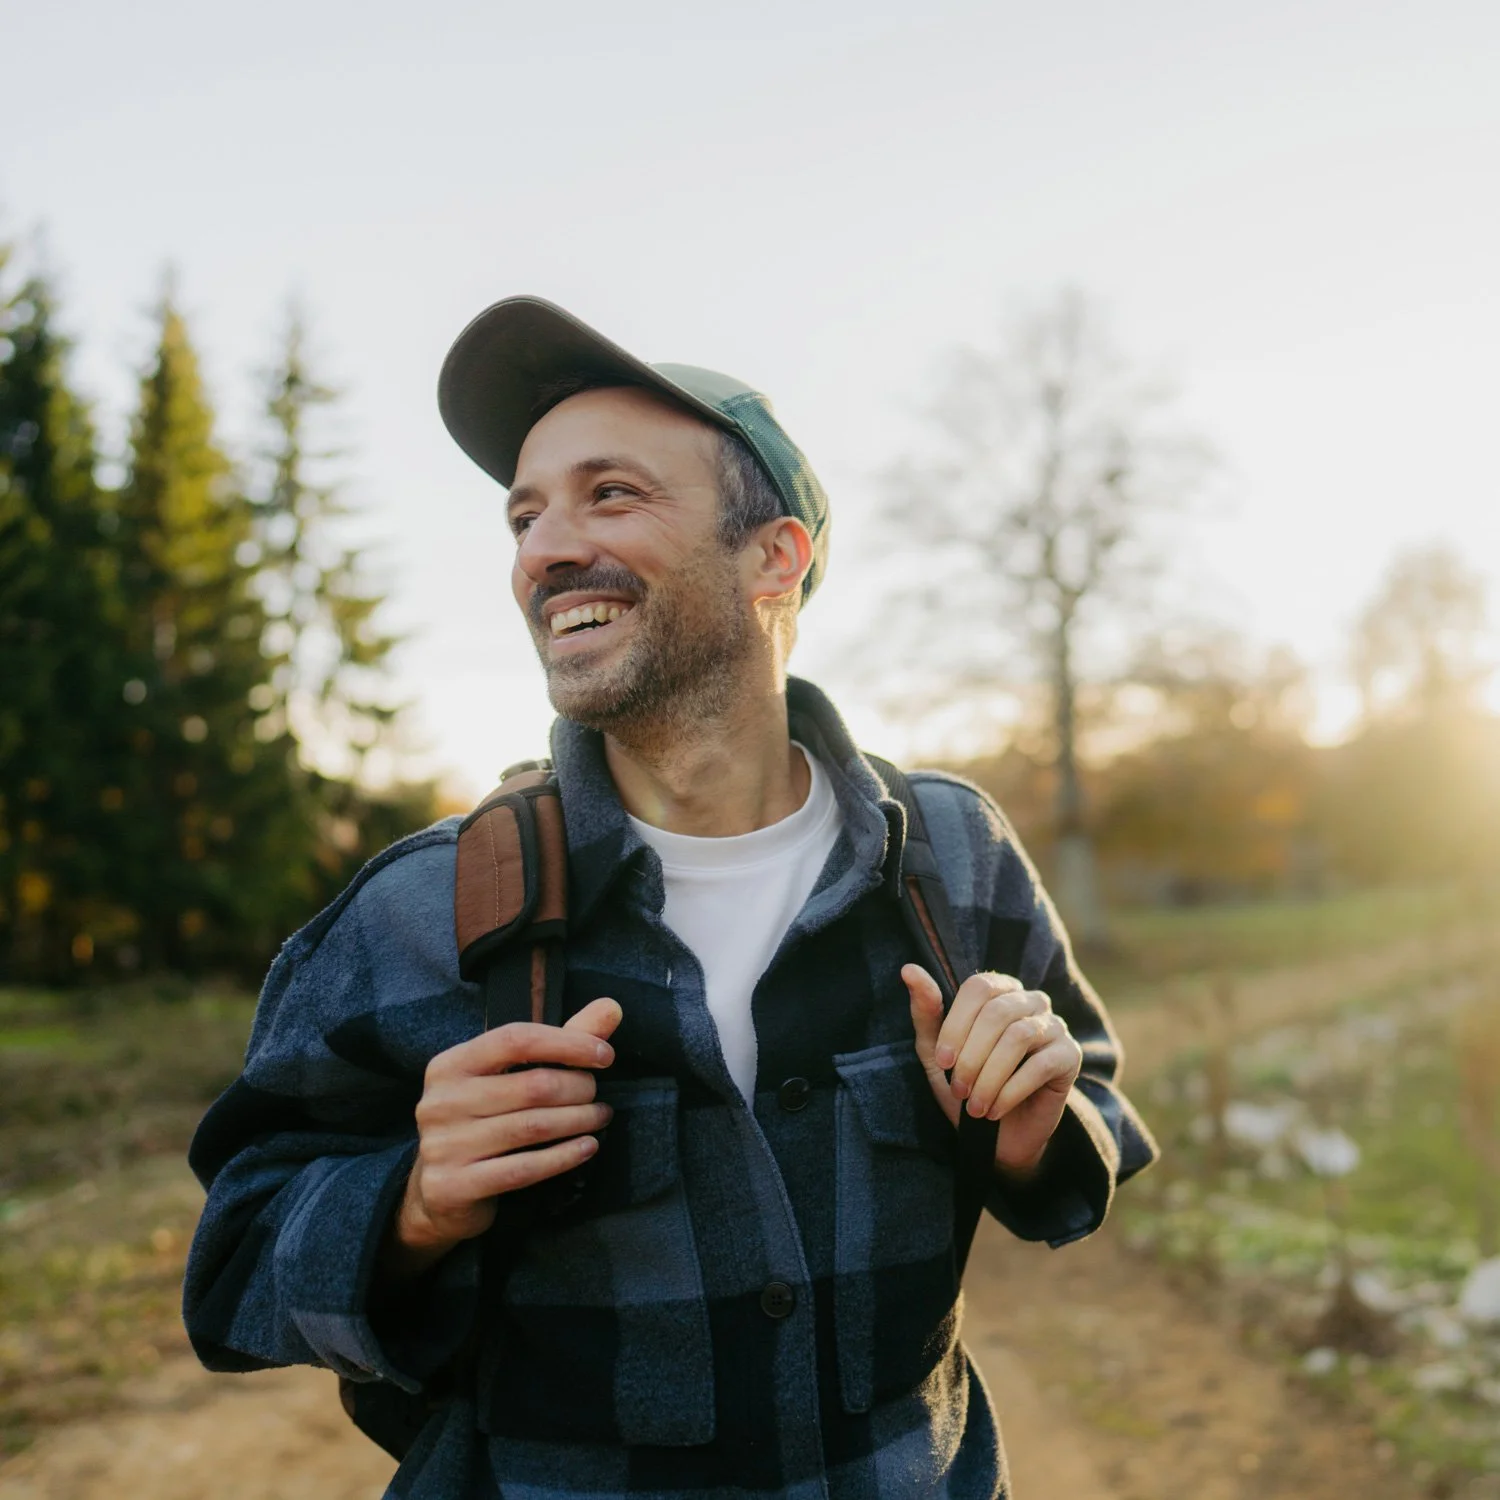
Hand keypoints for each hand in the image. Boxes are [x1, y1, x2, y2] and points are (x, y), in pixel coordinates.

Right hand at [383, 997, 621, 1280]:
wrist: (438, 1195)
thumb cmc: (482, 1122)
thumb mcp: (509, 1077)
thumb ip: (560, 1040)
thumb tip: (612, 1007)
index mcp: (450, 1064)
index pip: (515, 1039)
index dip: (566, 1043)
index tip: (604, 1055)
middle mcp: (440, 1101)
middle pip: (531, 1085)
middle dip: (578, 1088)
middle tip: (597, 1095)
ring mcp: (444, 1146)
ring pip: (532, 1127)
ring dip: (578, 1121)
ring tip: (600, 1117)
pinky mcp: (454, 1186)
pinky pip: (524, 1168)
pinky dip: (563, 1157)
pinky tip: (588, 1147)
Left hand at [902, 966, 1080, 1177]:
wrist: (997, 1136)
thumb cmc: (966, 1086)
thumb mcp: (937, 1053)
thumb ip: (926, 1012)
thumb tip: (909, 970)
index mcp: (1000, 991)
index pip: (978, 987)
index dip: (957, 1023)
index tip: (942, 1061)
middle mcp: (1031, 1000)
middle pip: (998, 1013)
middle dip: (971, 1056)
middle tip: (958, 1090)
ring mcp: (1055, 1026)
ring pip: (1019, 1037)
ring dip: (989, 1077)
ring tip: (974, 1106)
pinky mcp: (1070, 1056)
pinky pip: (1040, 1065)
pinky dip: (1010, 1091)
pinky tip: (994, 1111)